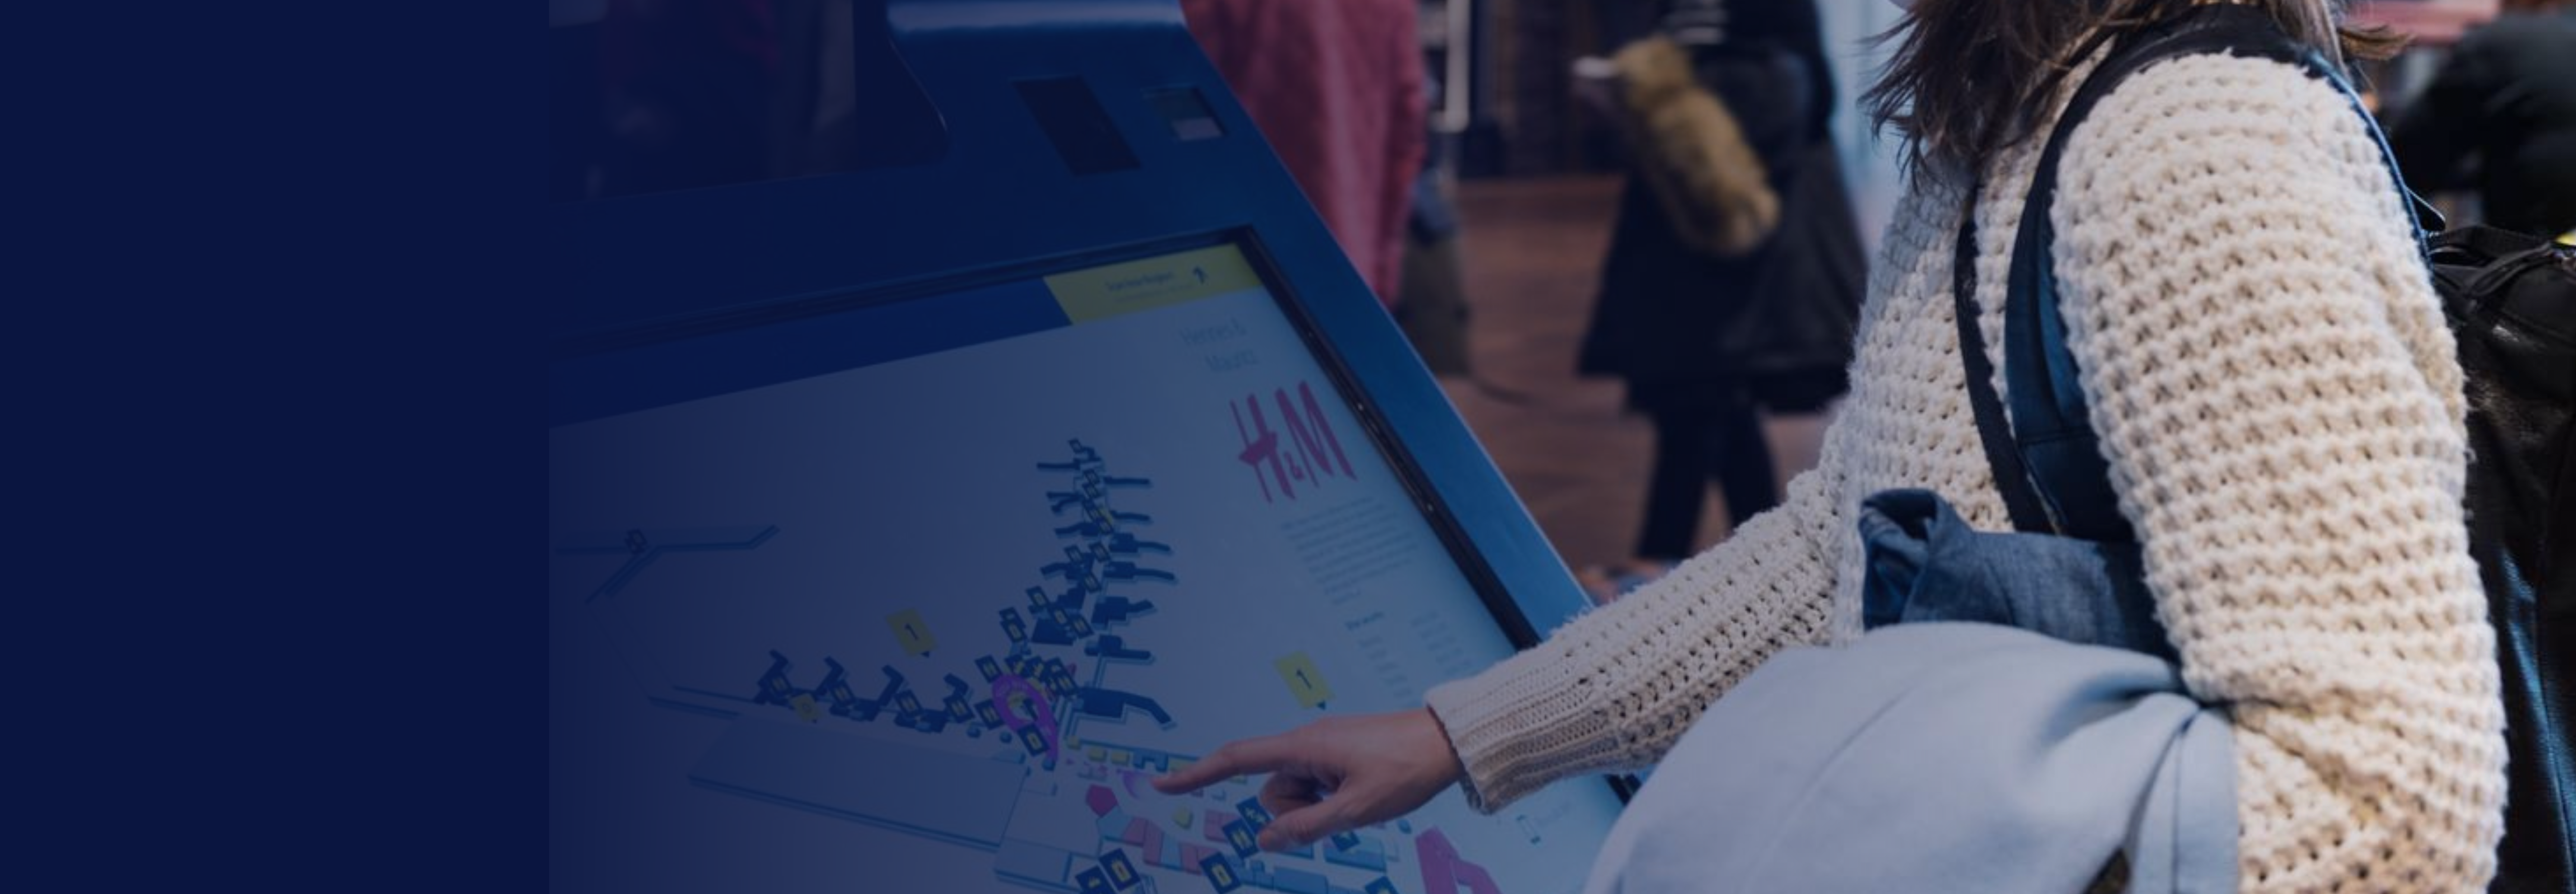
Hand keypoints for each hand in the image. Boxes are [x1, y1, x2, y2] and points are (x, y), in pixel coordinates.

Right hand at [1152, 708, 1465, 850]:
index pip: (1236, 759)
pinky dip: (1330, 799)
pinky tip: (1363, 793)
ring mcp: (1323, 748)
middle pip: (1272, 790)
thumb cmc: (1406, 770)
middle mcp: (1306, 742)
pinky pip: (1317, 786)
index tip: (1160, 785)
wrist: (1447, 741)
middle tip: (1344, 807)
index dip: (1196, 774)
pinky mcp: (1337, 754)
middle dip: (1295, 812)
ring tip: (1360, 797)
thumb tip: (1264, 840)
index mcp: (1303, 747)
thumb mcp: (1356, 809)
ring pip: (1296, 793)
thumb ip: (1307, 827)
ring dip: (1318, 807)